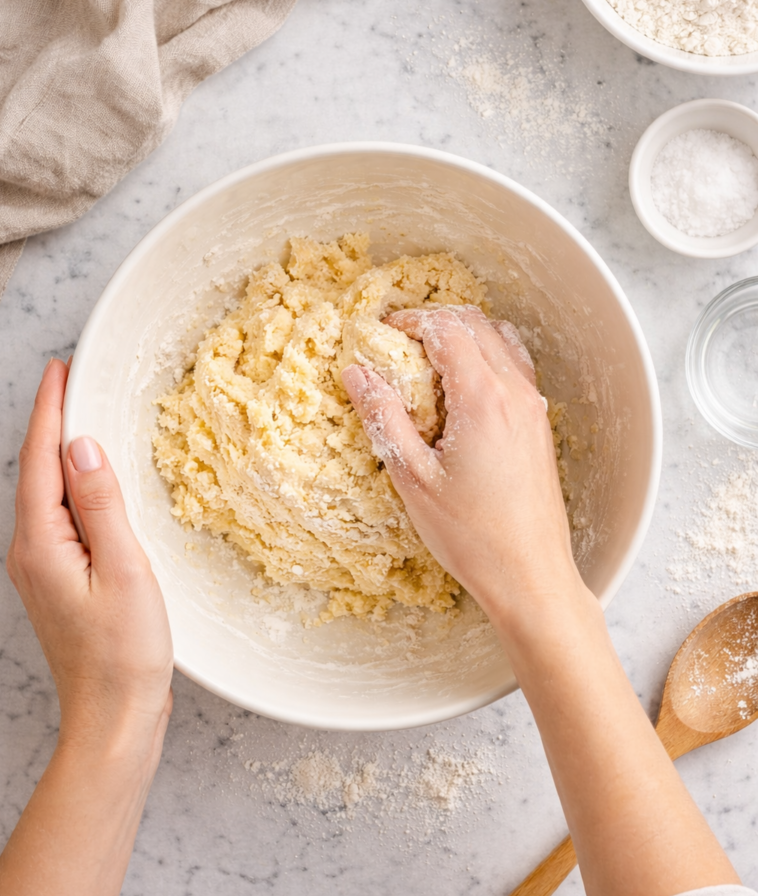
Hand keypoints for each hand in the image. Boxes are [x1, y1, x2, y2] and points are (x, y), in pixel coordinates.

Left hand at [6, 359, 172, 764]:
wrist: (114, 719)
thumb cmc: (124, 654)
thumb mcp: (124, 570)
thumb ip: (102, 505)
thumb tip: (83, 447)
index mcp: (42, 545)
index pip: (40, 462)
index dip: (50, 412)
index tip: (60, 370)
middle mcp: (31, 554)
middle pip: (37, 474)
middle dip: (52, 424)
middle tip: (72, 381)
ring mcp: (43, 571)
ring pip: (49, 497)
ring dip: (63, 456)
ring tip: (83, 419)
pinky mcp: (61, 584)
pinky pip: (62, 521)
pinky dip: (75, 490)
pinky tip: (94, 485)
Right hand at [341, 307, 585, 639]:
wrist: (530, 574)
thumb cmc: (471, 534)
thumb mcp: (412, 477)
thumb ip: (383, 417)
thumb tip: (356, 374)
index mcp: (482, 398)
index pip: (445, 329)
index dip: (409, 322)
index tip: (382, 332)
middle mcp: (515, 392)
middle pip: (475, 325)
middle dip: (433, 323)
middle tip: (398, 342)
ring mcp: (533, 407)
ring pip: (499, 341)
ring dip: (462, 338)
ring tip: (427, 364)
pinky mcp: (539, 426)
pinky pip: (514, 368)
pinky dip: (486, 359)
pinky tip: (460, 393)